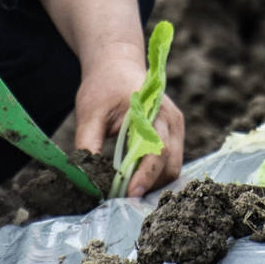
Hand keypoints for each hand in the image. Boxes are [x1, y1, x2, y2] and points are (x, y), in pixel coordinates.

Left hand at [71, 51, 184, 198]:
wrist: (117, 65)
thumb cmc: (103, 87)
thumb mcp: (89, 114)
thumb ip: (88, 145)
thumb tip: (87, 180)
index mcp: (154, 112)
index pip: (156, 151)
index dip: (145, 177)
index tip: (129, 194)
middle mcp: (171, 121)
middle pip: (170, 165)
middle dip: (149, 185)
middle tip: (122, 198)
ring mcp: (176, 129)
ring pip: (172, 168)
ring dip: (152, 183)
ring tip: (125, 189)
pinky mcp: (173, 135)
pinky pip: (170, 163)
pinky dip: (153, 175)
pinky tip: (133, 179)